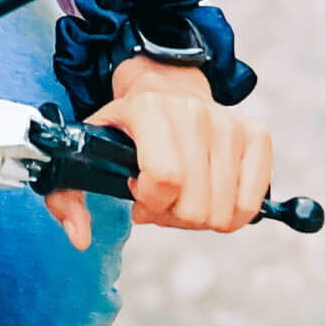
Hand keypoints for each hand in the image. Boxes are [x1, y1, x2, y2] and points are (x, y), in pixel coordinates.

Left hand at [45, 60, 273, 252]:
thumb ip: (67, 197)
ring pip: (224, 211)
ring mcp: (229, 124)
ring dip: (201, 216)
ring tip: (182, 193)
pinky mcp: (256, 136)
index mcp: (149, 111)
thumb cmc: (127, 128)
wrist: (165, 87)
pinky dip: (231, 211)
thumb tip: (79, 238)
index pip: (164, 180)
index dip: (150, 202)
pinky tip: (210, 193)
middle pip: (195, 205)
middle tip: (161, 197)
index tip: (138, 192)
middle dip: (173, 215)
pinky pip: (251, 202)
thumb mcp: (88, 149)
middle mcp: (193, 114)